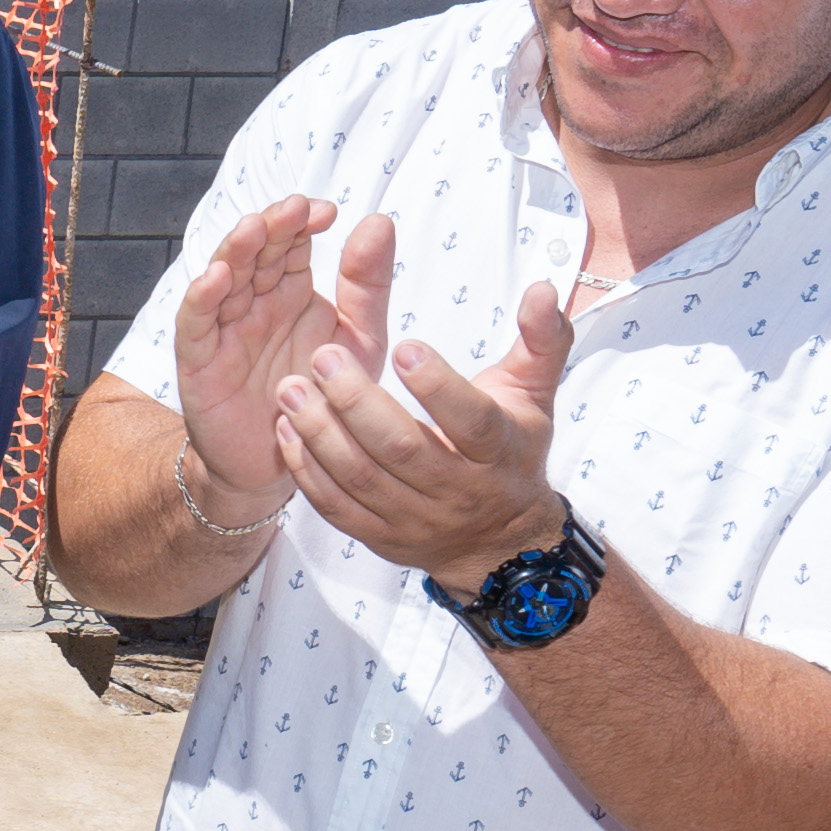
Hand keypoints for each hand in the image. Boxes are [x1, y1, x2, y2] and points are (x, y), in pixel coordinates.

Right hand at [165, 197, 357, 525]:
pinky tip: (216, 277)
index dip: (303, 221)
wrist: (290, 462)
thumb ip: (367, 286)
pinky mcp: (200, 361)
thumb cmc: (325, 398)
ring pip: (224, 277)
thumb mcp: (358, 340)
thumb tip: (378, 220)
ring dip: (236, 250)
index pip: (291, 242)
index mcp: (292, 291)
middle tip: (294, 209)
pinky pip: (196, 323)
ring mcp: (225, 328)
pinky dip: (202, 298)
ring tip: (255, 228)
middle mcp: (255, 302)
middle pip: (256, 252)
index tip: (327, 212)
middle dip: (273, 227)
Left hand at [278, 265, 572, 590]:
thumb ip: (541, 340)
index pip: (470, 420)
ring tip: (291, 388)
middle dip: (357, 403)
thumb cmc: (510, 453)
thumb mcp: (533, 395)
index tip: (402, 346)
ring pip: (362, 479)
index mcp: (498, 451)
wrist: (499, 541)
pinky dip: (307, 470)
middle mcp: (458, 490)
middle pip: (403, 449)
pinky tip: (287, 429)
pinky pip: (336, 507)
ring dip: (321, 433)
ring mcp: (416, 518)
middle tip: (323, 357)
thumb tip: (543, 289)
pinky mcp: (380, 537)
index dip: (437, 386)